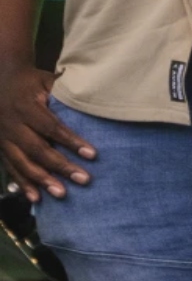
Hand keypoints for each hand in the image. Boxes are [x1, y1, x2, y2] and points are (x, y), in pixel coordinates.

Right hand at [0, 63, 93, 202]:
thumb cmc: (30, 81)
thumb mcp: (45, 81)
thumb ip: (63, 94)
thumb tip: (93, 101)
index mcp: (26, 107)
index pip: (51, 127)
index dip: (71, 141)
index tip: (92, 154)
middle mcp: (12, 125)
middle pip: (38, 149)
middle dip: (61, 166)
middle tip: (83, 179)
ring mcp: (4, 138)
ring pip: (23, 163)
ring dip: (42, 180)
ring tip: (62, 194)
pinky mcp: (0, 148)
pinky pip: (11, 168)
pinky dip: (23, 184)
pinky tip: (36, 198)